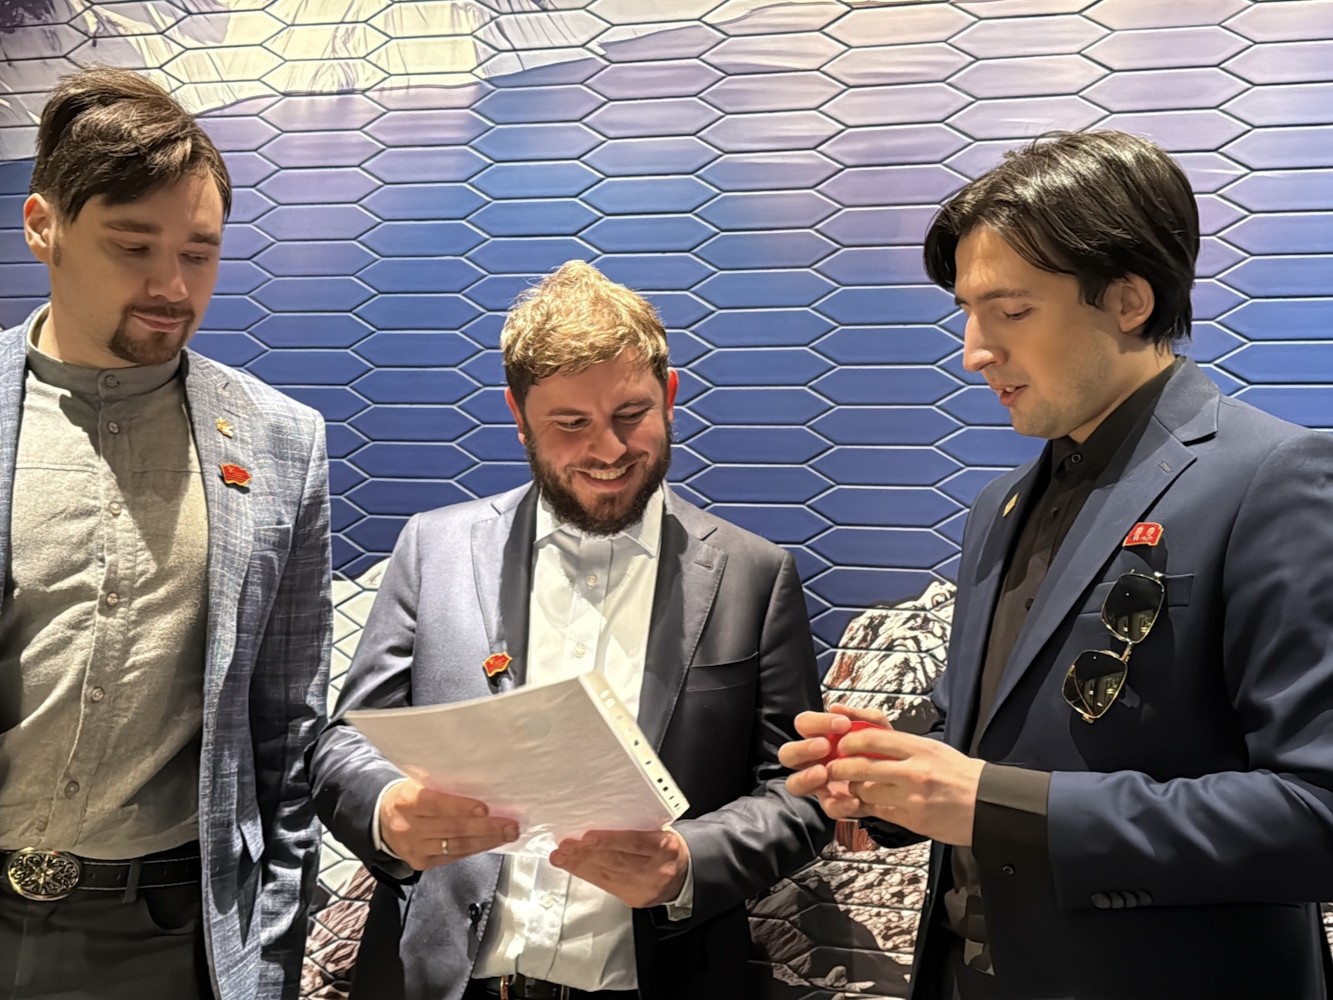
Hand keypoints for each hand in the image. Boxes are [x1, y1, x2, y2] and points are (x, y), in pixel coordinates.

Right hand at [379, 778, 518, 869]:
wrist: (381, 819)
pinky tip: (490, 843)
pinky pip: (452, 857)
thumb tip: (483, 786)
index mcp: (408, 800)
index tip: (485, 809)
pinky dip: (474, 849)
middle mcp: (408, 826)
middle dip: (485, 827)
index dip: (461, 807)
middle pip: (452, 828)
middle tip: (510, 825)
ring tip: (507, 834)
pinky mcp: (419, 863)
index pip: (437, 804)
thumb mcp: (418, 783)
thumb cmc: (409, 795)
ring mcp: (413, 848)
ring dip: (486, 841)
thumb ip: (442, 787)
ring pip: (455, 846)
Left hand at [549, 828, 689, 908]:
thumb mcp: (660, 831)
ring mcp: (645, 888)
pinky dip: (587, 874)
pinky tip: (573, 867)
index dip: (610, 840)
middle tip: (566, 845)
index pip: (635, 843)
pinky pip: (607, 886)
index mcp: (666, 847)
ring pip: (608, 875)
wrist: (684, 875)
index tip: (587, 836)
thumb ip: (637, 827)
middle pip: (617, 861)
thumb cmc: (667, 847)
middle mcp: (657, 870)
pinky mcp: (634, 899)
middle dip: (587, 853)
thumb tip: (600, 818)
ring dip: (580, 865)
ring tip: (562, 855)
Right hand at [778, 704, 891, 819]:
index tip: (842, 723)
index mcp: (820, 737)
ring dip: (806, 777)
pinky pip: (827, 807)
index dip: (817, 722)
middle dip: (802, 749)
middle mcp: (814, 760)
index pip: (803, 724)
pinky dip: (839, 804)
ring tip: (824, 773)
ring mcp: (821, 784)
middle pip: (787, 754)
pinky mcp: (834, 804)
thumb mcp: (879, 728)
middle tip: (824, 746)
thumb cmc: (884, 749)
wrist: (901, 777)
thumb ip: (863, 716)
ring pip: (794, 784)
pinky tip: (854, 798)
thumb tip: (837, 707)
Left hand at [826, 728, 983, 846]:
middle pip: (862, 766)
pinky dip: (869, 807)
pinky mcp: (912, 820)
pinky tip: (869, 802)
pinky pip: (879, 811)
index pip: (873, 738)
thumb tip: (870, 739)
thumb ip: (901, 745)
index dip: (850, 742)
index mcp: (919, 748)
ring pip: (866, 791)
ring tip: (854, 786)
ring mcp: (912, 797)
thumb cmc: (961, 775)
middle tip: (834, 768)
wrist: (988, 804)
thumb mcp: (933, 749)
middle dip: (841, 767)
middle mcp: (914, 771)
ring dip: (855, 789)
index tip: (843, 745)